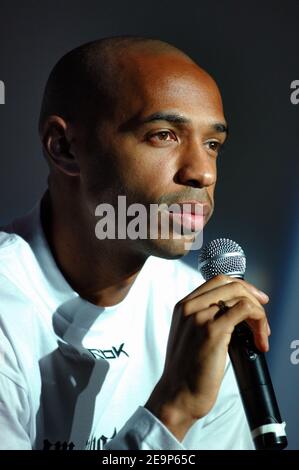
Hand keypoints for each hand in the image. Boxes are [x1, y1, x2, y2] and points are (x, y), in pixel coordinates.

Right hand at [145, 274, 269, 440]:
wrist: (177, 394)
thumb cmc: (186, 371)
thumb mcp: (189, 336)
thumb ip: (204, 318)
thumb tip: (235, 313)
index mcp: (183, 306)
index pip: (217, 281)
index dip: (241, 287)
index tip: (255, 300)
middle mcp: (189, 307)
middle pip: (230, 285)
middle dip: (253, 298)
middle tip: (262, 318)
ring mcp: (200, 317)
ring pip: (240, 296)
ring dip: (258, 314)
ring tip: (261, 335)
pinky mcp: (212, 330)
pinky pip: (245, 310)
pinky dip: (259, 322)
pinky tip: (259, 340)